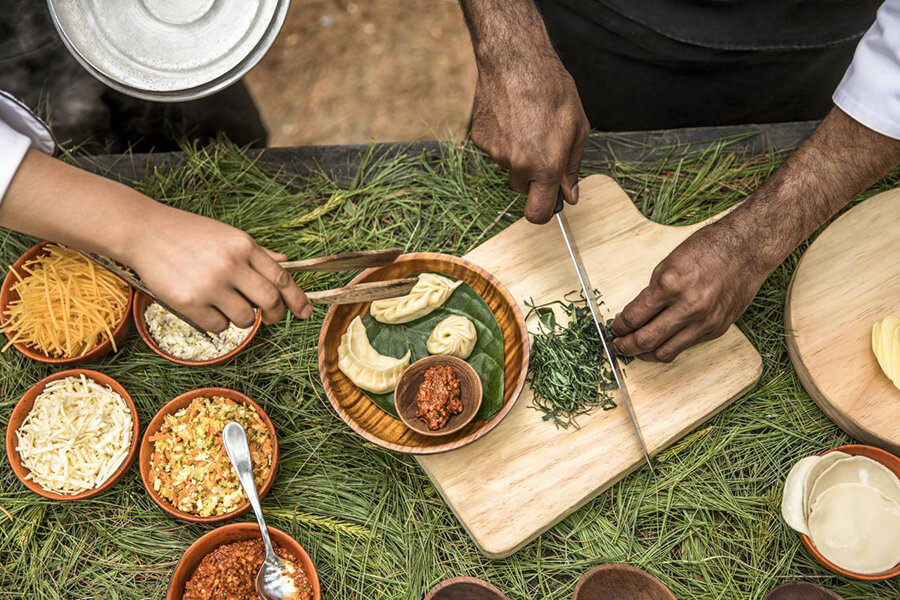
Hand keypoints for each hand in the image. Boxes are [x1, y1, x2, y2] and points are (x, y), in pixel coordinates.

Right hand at [126, 205, 310, 332]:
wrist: (144, 232)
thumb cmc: (189, 234)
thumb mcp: (228, 236)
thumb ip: (258, 253)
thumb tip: (286, 264)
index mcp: (244, 246)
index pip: (281, 278)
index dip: (297, 298)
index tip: (305, 311)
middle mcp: (230, 264)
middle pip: (269, 301)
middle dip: (276, 314)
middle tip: (271, 318)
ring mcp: (210, 284)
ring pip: (245, 318)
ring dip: (242, 318)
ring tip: (225, 303)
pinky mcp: (190, 302)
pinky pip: (219, 327)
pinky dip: (217, 322)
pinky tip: (205, 306)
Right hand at [469, 59, 588, 222]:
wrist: (516, 61)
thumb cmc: (552, 90)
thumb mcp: (577, 128)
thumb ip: (572, 167)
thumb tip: (569, 195)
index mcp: (546, 166)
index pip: (538, 213)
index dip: (544, 212)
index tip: (548, 203)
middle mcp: (519, 165)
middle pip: (522, 189)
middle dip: (532, 176)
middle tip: (541, 146)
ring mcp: (495, 153)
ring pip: (508, 166)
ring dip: (517, 152)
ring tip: (526, 121)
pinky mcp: (479, 140)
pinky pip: (493, 149)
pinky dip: (502, 139)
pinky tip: (510, 116)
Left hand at [610, 222, 766, 361]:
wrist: (746, 250)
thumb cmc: (707, 249)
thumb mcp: (668, 264)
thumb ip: (652, 292)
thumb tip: (636, 315)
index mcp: (670, 285)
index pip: (634, 317)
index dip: (619, 326)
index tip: (615, 328)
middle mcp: (688, 307)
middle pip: (646, 340)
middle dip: (626, 345)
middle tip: (618, 345)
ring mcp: (704, 321)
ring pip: (666, 352)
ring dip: (645, 354)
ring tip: (636, 350)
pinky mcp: (717, 329)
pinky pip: (686, 346)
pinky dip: (670, 346)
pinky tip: (662, 342)